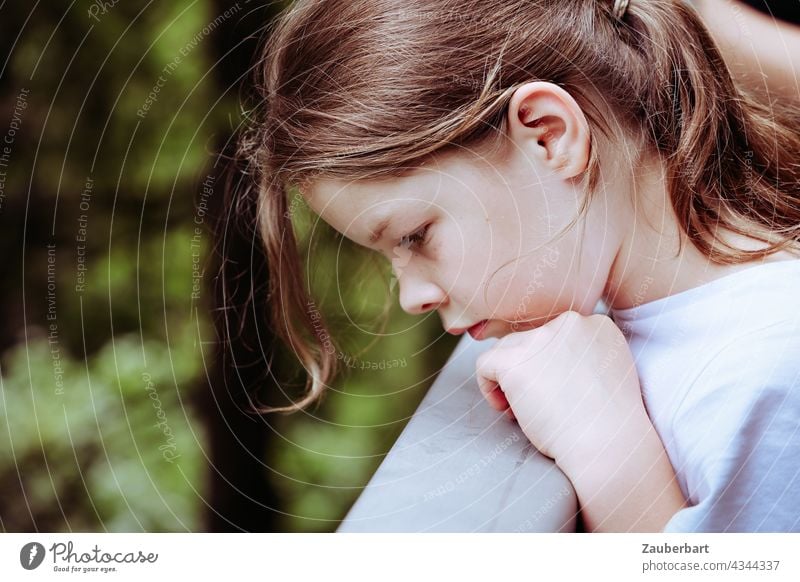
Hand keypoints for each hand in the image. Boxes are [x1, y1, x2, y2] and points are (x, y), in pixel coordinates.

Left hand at [475, 311, 684, 530]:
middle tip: (537, 405)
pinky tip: (504, 408)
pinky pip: (485, 363)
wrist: (608, 444)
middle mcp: (571, 322)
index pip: (556, 337)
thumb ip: (579, 359)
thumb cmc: (608, 424)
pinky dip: (487, 386)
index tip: (556, 394)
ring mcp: (541, 338)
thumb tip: (540, 364)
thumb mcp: (604, 375)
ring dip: (509, 378)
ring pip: (507, 350)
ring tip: (522, 410)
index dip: (549, 367)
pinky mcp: (515, 360)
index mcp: (597, 325)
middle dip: (528, 371)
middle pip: (530, 341)